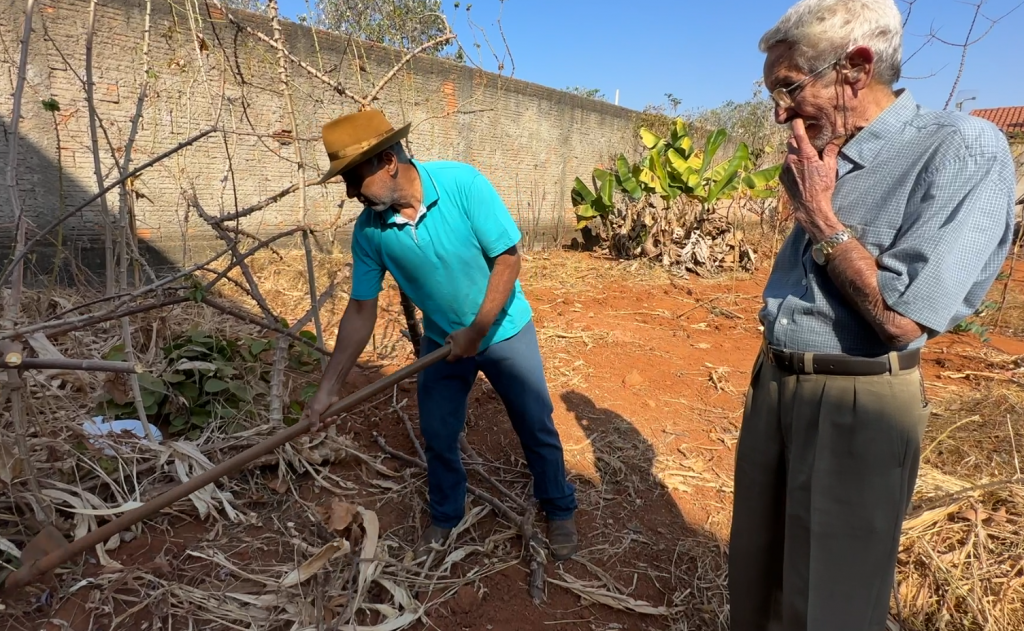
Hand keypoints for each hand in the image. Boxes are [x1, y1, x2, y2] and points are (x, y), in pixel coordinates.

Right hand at [301, 389, 338, 431]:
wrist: (331, 391)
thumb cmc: (320, 399)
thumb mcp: (315, 410)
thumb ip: (313, 420)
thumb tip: (312, 431)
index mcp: (307, 415)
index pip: (304, 426)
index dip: (306, 430)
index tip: (310, 433)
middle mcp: (314, 417)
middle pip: (316, 428)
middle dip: (321, 426)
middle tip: (323, 423)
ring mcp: (322, 416)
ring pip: (324, 425)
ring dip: (328, 423)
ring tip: (331, 418)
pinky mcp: (330, 415)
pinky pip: (331, 422)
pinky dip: (333, 420)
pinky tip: (335, 416)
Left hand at [446, 326, 484, 361]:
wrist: (476, 332)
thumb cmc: (462, 334)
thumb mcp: (452, 335)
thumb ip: (447, 341)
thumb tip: (446, 344)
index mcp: (456, 353)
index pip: (449, 360)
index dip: (447, 358)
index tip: (447, 354)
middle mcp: (462, 357)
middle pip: (456, 358)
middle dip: (455, 354)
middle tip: (454, 348)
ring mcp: (469, 356)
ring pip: (463, 356)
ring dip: (461, 353)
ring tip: (462, 346)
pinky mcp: (474, 353)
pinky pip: (468, 354)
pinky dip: (467, 351)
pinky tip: (468, 346)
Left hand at [781, 118, 843, 241]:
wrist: (810, 206)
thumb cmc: (822, 187)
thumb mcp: (830, 168)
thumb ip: (831, 152)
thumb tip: (835, 141)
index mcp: (805, 154)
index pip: (798, 132)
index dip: (797, 124)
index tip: (798, 119)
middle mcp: (792, 158)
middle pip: (792, 142)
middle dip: (799, 141)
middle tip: (808, 147)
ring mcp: (785, 167)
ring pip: (789, 154)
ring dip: (796, 155)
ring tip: (806, 165)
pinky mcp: (781, 175)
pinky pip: (786, 165)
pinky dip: (792, 165)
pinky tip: (800, 174)